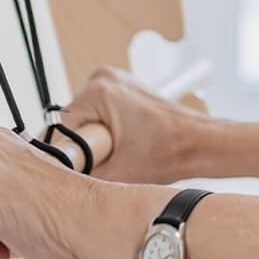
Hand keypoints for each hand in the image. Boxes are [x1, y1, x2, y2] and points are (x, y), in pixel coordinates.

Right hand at [61, 66, 204, 184]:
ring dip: (92, 138)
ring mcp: (114, 80)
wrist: (200, 143)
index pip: (61, 127)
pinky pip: (99, 112)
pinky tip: (122, 143)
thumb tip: (58, 180)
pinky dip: (104, 129)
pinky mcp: (123, 88)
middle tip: (104, 162)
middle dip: (81, 145)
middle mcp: (104, 78)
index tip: (74, 169)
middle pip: (73, 121)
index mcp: (98, 91)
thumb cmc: (169, 153)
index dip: (65, 153)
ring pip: (85, 118)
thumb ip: (80, 175)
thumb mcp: (116, 173)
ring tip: (117, 152)